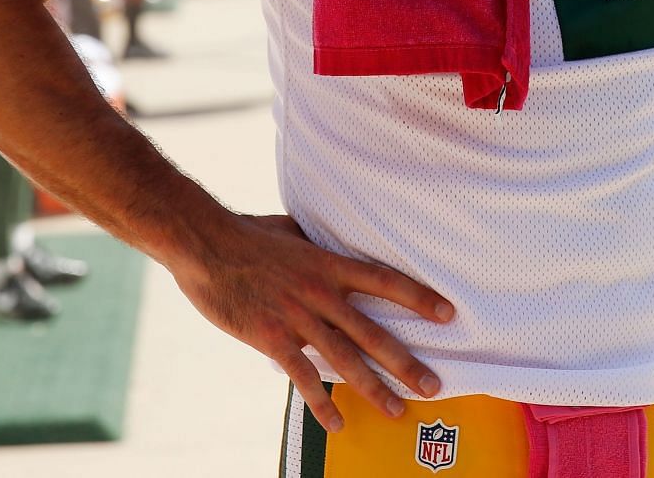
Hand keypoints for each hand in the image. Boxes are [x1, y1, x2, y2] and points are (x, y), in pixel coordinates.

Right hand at [170, 212, 453, 432]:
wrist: (205, 244)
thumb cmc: (246, 234)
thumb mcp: (291, 230)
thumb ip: (315, 242)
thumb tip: (324, 238)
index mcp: (329, 265)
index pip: (385, 281)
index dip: (418, 298)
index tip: (447, 314)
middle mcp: (322, 293)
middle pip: (374, 332)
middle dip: (406, 363)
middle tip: (434, 386)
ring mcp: (298, 317)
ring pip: (346, 359)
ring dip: (375, 388)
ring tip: (398, 410)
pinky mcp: (271, 337)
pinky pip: (303, 376)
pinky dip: (322, 402)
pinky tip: (338, 422)